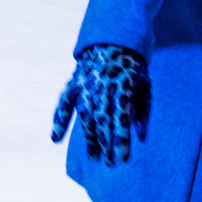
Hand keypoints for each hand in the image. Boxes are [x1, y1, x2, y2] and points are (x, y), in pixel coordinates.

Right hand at [51, 44, 150, 165]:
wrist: (112, 38)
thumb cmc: (133, 67)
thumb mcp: (145, 85)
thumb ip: (144, 111)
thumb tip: (141, 138)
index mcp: (124, 87)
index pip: (121, 119)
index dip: (121, 141)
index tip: (123, 159)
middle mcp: (103, 86)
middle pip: (103, 121)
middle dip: (107, 144)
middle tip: (110, 164)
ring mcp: (86, 84)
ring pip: (85, 116)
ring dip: (89, 138)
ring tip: (94, 157)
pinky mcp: (74, 82)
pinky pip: (63, 103)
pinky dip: (58, 120)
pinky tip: (55, 138)